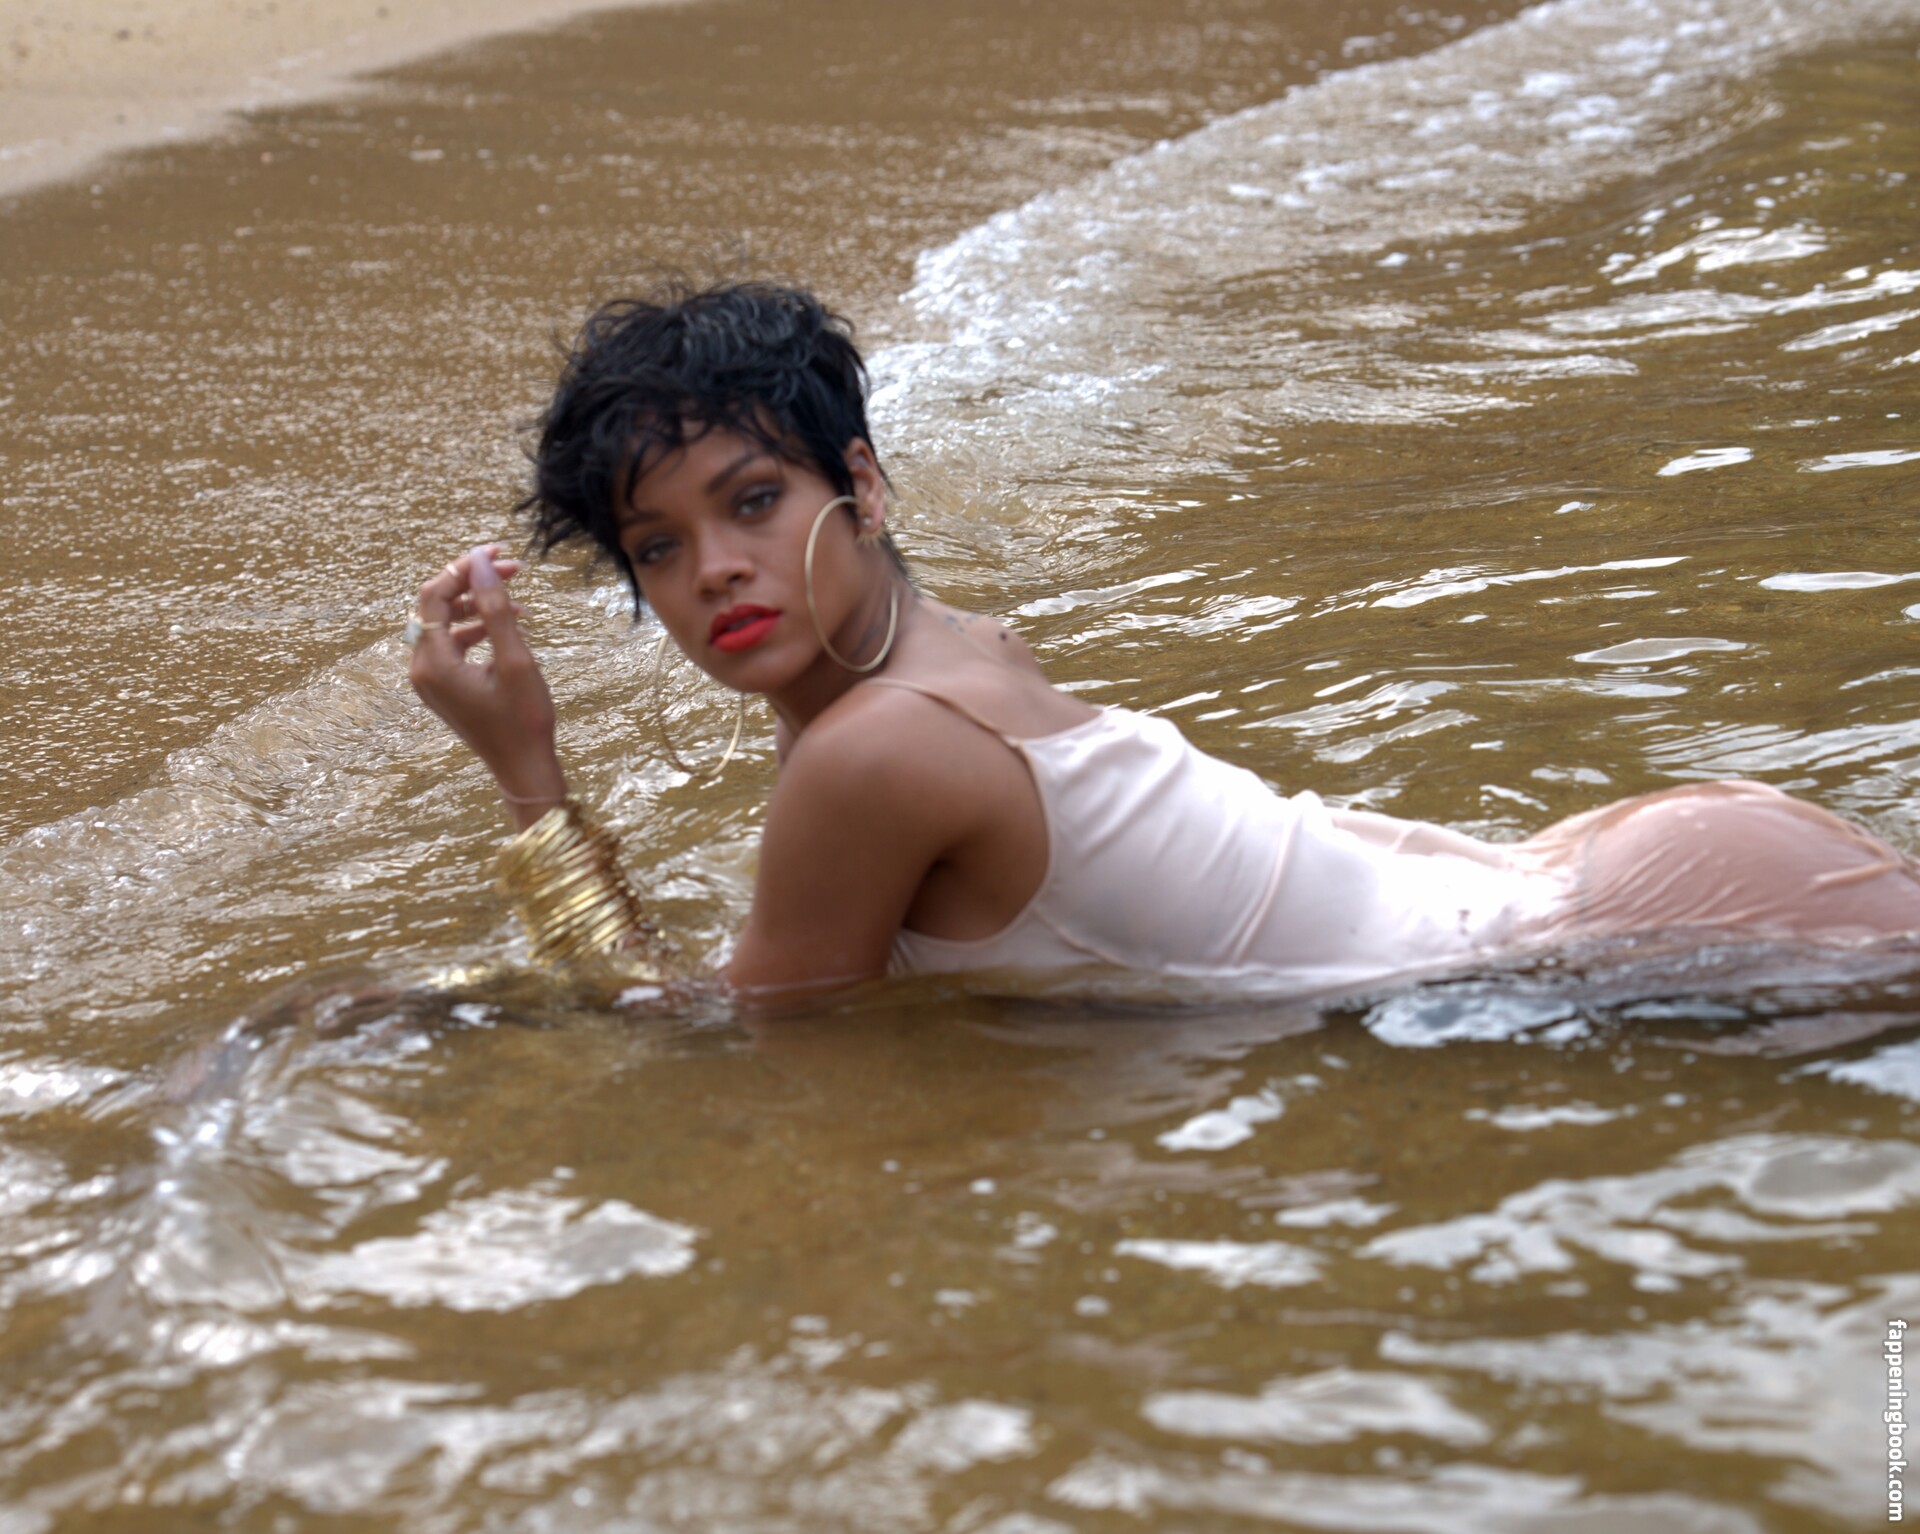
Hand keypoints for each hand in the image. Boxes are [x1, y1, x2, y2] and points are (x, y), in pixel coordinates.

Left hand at [407, 545, 567, 828]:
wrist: (523, 769)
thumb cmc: (524, 721)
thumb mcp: (515, 660)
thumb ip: (494, 608)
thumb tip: (479, 563)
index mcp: (433, 663)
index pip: (434, 596)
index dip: (463, 568)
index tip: (497, 553)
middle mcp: (422, 670)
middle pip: (437, 607)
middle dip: (473, 584)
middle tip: (514, 571)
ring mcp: (430, 681)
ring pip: (446, 625)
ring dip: (479, 607)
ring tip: (521, 604)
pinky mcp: (443, 688)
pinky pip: (452, 645)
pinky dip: (478, 630)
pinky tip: (511, 630)